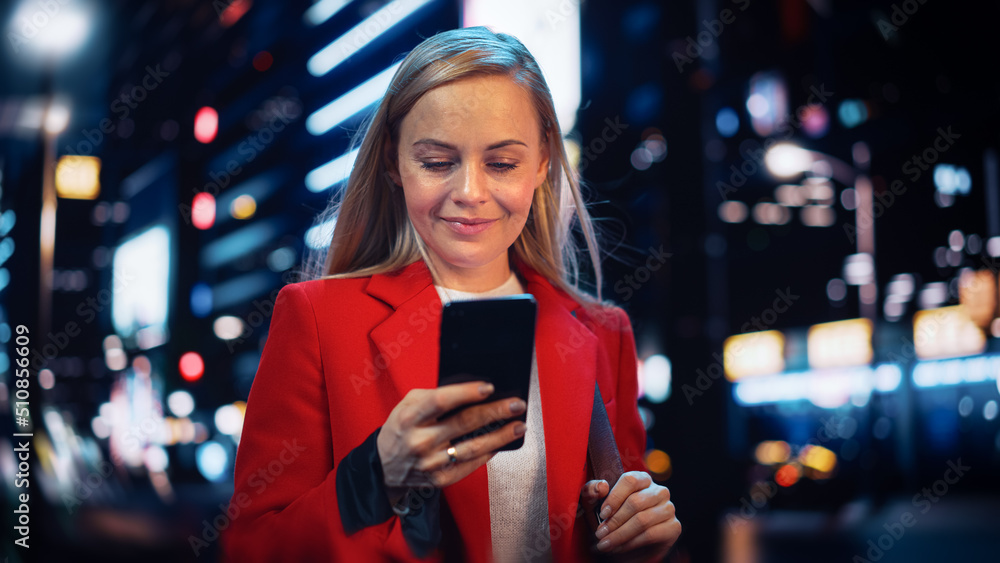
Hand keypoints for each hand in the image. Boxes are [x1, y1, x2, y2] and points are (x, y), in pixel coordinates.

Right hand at [377, 381, 525, 495]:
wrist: (384, 467)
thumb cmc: (401, 428)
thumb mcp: (407, 405)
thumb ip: (433, 395)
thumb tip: (471, 391)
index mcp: (410, 417)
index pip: (440, 401)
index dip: (466, 393)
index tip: (488, 387)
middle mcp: (420, 441)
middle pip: (464, 423)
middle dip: (495, 412)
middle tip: (516, 404)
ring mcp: (430, 463)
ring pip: (472, 448)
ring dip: (500, 436)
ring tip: (518, 426)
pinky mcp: (440, 479)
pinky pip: (470, 465)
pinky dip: (488, 454)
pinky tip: (501, 444)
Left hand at [580, 472, 680, 560]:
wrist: (628, 544)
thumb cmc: (611, 518)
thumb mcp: (595, 504)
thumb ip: (592, 491)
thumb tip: (601, 486)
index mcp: (641, 479)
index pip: (630, 480)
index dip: (615, 497)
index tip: (602, 514)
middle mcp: (658, 491)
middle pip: (636, 502)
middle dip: (614, 521)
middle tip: (600, 534)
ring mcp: (668, 508)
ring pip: (642, 520)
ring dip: (620, 535)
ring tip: (605, 544)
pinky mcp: (673, 527)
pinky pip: (651, 534)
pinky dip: (631, 543)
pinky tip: (619, 548)